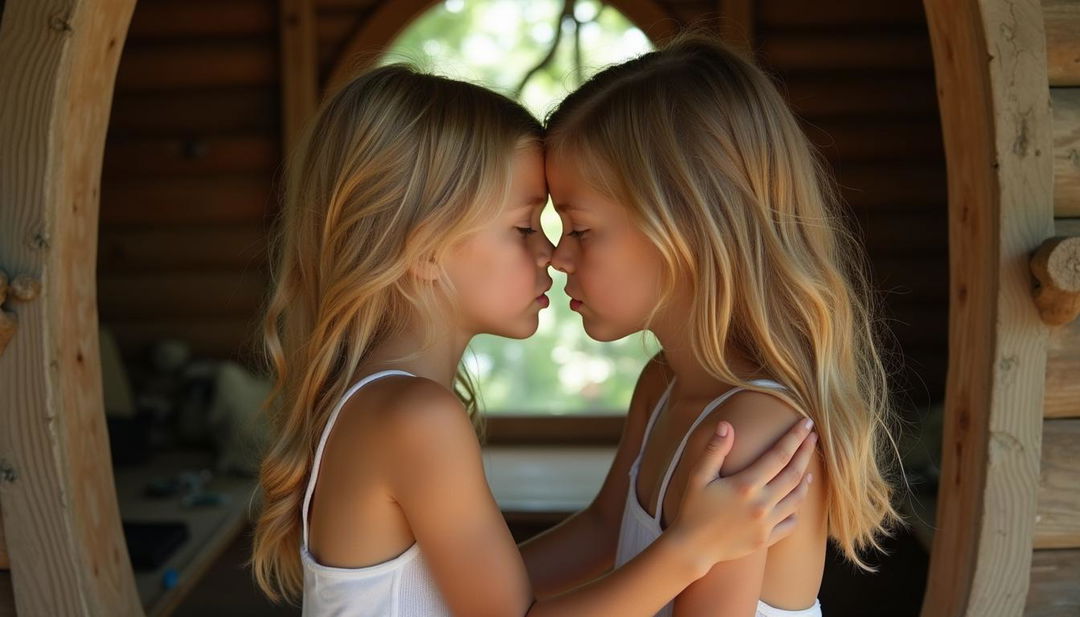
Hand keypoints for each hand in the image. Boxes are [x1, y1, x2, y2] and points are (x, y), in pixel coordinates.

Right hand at [667, 417, 816, 574]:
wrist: (692, 548)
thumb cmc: (693, 508)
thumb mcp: (698, 476)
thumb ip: (714, 450)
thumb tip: (727, 425)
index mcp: (746, 485)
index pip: (779, 455)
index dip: (795, 437)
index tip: (806, 423)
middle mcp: (761, 504)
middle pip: (794, 473)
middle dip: (806, 452)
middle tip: (814, 437)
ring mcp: (766, 524)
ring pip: (796, 499)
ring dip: (805, 481)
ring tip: (809, 469)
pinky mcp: (766, 539)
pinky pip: (790, 523)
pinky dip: (797, 511)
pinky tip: (796, 503)